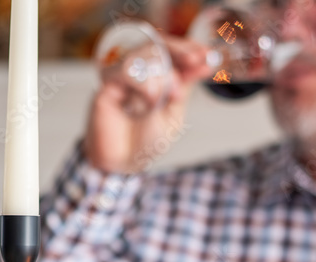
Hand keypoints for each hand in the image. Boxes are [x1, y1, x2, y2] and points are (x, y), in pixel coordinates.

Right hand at [83, 34, 210, 174]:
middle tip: (194, 59)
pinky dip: (143, 83)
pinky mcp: (108, 86)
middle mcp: (142, 74)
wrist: (123, 162)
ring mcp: (125, 78)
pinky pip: (126, 70)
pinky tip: (149, 101)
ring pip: (144, 54)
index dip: (191, 50)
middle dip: (180, 50)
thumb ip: (183, 87)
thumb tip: (204, 64)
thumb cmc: (146, 142)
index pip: (175, 54)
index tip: (208, 55)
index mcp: (160, 79)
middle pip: (159, 45)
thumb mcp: (173, 114)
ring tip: (171, 96)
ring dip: (163, 73)